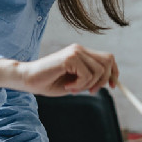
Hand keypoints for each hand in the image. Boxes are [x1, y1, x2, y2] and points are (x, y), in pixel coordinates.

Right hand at [0, 44, 118, 95]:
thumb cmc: (49, 82)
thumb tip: (109, 82)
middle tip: (90, 91)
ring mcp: (75, 52)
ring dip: (88, 85)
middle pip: (108, 61)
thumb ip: (90, 79)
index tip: (112, 86)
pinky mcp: (70, 58)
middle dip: (103, 80)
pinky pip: (87, 75)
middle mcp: (80, 49)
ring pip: (99, 71)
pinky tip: (67, 86)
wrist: (27, 80)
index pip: (108, 58)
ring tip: (72, 89)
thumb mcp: (75, 82)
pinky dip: (80, 85)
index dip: (114, 72)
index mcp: (82, 53)